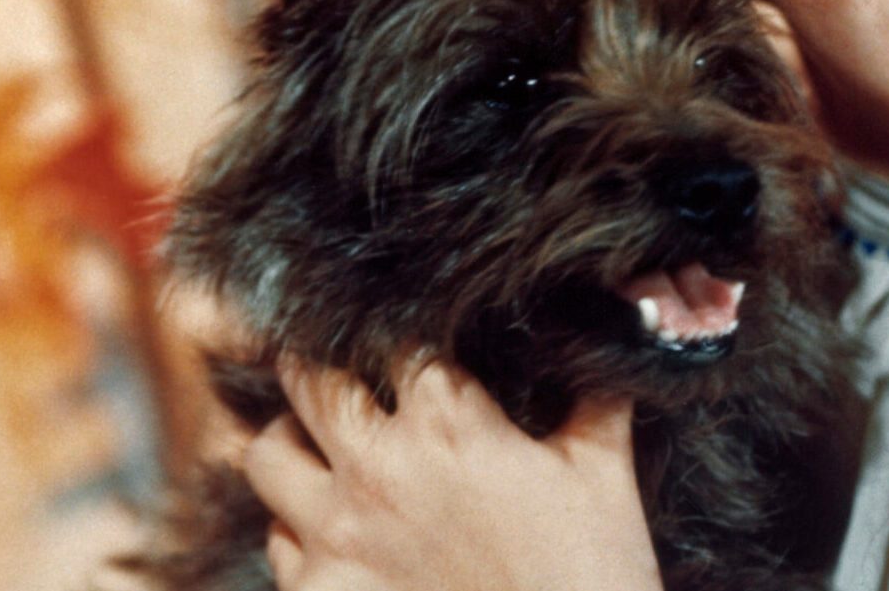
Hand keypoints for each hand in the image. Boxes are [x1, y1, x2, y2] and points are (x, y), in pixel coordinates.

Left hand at [243, 358, 662, 590]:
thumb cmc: (592, 572)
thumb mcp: (603, 469)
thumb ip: (596, 393)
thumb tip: (622, 327)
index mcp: (450, 423)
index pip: (396, 334)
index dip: (402, 322)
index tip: (410, 327)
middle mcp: (378, 469)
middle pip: (307, 376)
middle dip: (323, 360)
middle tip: (344, 364)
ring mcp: (338, 536)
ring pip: (265, 453)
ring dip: (293, 437)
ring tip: (322, 438)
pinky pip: (276, 541)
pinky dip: (299, 524)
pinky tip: (335, 523)